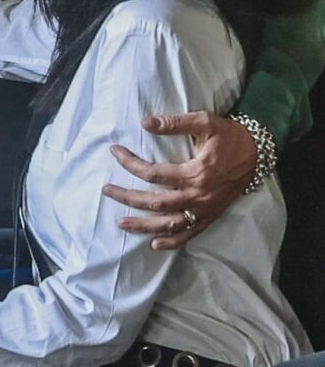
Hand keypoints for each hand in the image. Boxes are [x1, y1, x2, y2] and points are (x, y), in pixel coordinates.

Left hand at [106, 112, 258, 247]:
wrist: (258, 152)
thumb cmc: (229, 136)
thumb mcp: (204, 122)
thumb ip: (175, 123)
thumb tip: (145, 122)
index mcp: (195, 173)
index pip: (152, 173)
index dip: (130, 163)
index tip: (114, 152)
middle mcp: (199, 195)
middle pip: (155, 202)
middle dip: (128, 198)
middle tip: (107, 190)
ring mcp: (205, 209)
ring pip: (170, 224)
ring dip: (144, 226)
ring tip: (121, 223)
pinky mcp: (211, 216)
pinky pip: (191, 234)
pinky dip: (173, 241)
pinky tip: (154, 244)